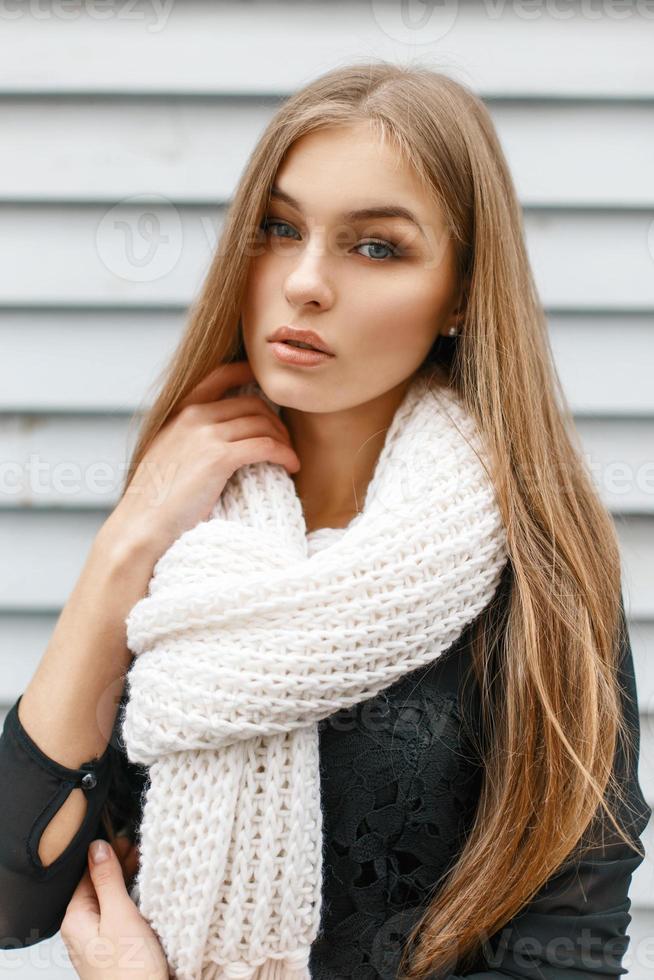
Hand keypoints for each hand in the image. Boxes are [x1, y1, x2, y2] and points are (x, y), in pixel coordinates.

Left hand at [61, 838, 168, 979]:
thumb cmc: (130, 971)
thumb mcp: (119, 915)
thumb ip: (107, 879)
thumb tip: (97, 848)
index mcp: (75, 920)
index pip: (86, 874)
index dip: (106, 853)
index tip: (126, 838)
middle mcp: (84, 930)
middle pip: (99, 886)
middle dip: (119, 866)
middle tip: (141, 849)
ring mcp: (100, 940)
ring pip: (112, 900)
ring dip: (129, 883)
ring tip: (148, 868)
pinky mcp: (117, 948)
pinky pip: (122, 916)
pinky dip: (135, 902)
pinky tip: (149, 896)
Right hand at [99, 359, 300, 562]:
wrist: (140, 526)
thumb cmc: (156, 501)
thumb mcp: (167, 455)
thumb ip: (189, 439)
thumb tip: (218, 442)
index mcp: (180, 413)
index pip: (220, 375)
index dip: (248, 372)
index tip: (269, 385)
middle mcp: (193, 417)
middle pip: (251, 404)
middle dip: (275, 420)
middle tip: (285, 442)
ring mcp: (205, 435)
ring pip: (262, 424)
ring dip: (283, 440)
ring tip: (289, 458)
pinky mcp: (218, 458)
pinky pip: (266, 446)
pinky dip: (285, 454)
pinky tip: (291, 466)